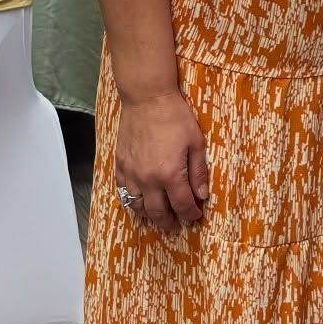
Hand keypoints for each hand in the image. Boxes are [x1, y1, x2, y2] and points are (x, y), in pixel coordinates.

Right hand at [114, 88, 209, 231]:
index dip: (190, 214)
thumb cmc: (175, 117)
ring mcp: (131, 174)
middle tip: (176, 225)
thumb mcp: (195, 142)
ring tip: (158, 217)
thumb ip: (198, 172)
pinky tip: (140, 201)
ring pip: (137, 207)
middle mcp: (148, 180)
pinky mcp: (120, 166)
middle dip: (169, 222)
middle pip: (158, 212)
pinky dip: (132, 202)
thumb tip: (202, 195)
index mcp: (170, 174)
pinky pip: (123, 193)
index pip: (182, 205)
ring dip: (149, 216)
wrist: (146, 98)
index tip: (196, 216)